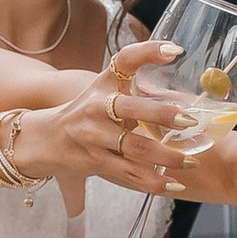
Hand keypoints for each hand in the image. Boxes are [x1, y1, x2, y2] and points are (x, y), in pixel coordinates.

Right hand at [24, 42, 180, 189]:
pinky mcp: (94, 161)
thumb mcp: (104, 91)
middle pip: (132, 108)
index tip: (175, 51)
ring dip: (167, 157)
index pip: (125, 60)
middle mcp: (97, 107)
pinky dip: (154, 182)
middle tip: (190, 121)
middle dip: (163, 115)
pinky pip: (129, 174)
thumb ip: (136, 88)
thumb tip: (182, 84)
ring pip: (136, 147)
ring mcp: (94, 136)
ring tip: (191, 161)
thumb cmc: (86, 113)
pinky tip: (173, 186)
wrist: (46, 140)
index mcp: (103, 84)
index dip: (149, 52)